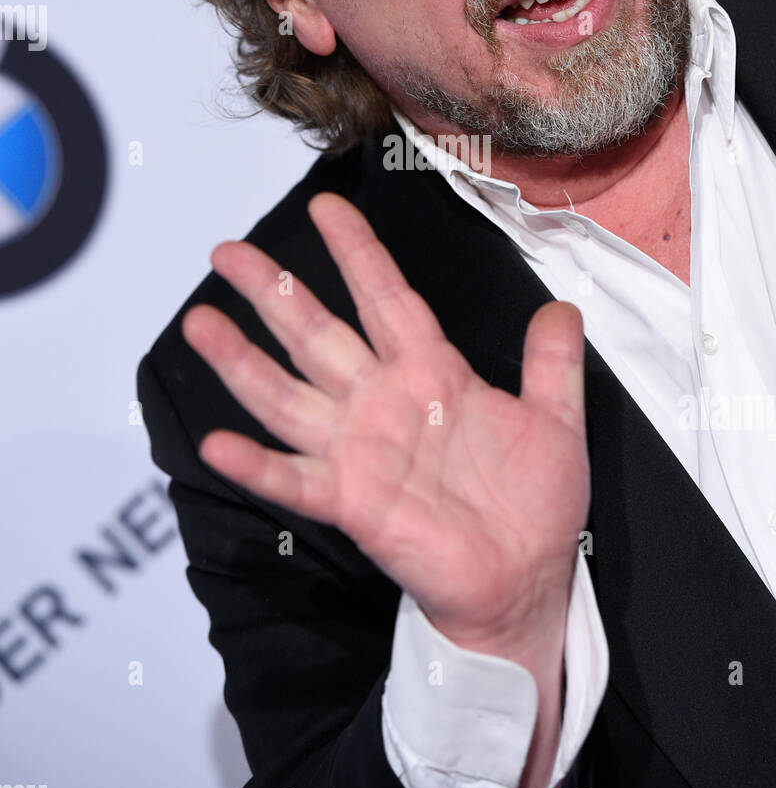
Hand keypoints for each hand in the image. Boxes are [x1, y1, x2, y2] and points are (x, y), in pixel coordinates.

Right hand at [181, 191, 588, 645]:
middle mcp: (384, 402)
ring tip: (200, 322)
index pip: (385, 297)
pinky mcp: (354, 502)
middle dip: (275, 291)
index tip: (328, 207)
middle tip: (229, 251)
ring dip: (244, 363)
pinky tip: (218, 443)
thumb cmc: (535, 504)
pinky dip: (258, 465)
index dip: (358, 252)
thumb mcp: (555, 421)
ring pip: (291, 395)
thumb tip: (564, 308)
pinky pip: (297, 480)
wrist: (527, 580)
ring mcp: (362, 451)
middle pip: (319, 333)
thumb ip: (552, 363)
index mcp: (431, 373)